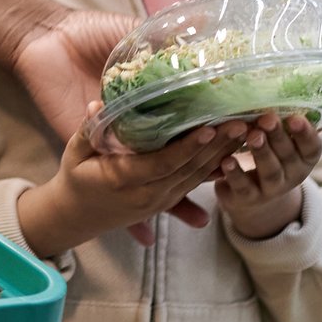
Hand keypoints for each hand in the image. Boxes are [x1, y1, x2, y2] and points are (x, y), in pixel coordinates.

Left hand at [9, 8, 220, 241]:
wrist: (41, 38)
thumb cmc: (88, 33)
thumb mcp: (132, 34)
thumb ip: (164, 42)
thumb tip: (204, 34)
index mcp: (156, 100)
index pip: (194, 128)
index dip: (220, 138)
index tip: (250, 144)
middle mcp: (142, 125)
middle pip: (181, 156)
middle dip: (209, 168)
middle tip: (237, 177)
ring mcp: (119, 140)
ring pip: (154, 175)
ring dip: (178, 199)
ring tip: (203, 218)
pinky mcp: (92, 147)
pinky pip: (113, 181)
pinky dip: (126, 210)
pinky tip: (147, 238)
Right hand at [17, 105, 258, 259]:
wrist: (77, 216)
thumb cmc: (75, 178)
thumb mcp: (74, 153)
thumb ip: (88, 131)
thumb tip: (98, 105)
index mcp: (124, 180)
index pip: (163, 163)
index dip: (187, 147)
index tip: (208, 128)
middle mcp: (148, 195)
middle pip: (189, 170)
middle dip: (217, 147)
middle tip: (242, 122)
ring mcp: (160, 200)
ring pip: (198, 177)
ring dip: (224, 154)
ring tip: (246, 130)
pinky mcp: (167, 200)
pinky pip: (195, 182)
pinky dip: (217, 165)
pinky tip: (234, 149)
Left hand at [217, 112, 319, 238]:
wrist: (252, 196)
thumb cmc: (268, 157)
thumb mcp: (279, 142)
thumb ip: (279, 123)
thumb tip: (273, 86)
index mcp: (303, 158)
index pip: (312, 147)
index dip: (306, 134)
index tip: (295, 117)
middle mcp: (292, 175)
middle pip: (288, 156)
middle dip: (278, 137)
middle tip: (268, 119)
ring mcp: (271, 189)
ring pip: (270, 172)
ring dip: (261, 153)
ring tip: (252, 135)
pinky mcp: (247, 198)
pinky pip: (244, 187)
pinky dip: (235, 174)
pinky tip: (226, 160)